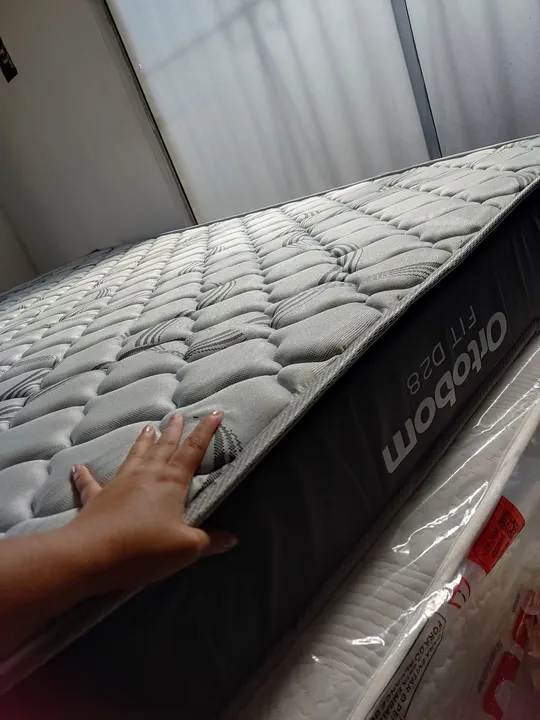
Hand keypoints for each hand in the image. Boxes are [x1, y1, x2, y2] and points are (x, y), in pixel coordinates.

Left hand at [68, 411, 235, 593]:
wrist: (91, 555)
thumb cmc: (144, 549)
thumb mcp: (186, 549)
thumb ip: (210, 541)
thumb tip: (232, 538)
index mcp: (171, 482)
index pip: (193, 450)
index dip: (206, 431)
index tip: (216, 413)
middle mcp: (146, 475)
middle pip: (164, 447)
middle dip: (174, 431)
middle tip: (179, 415)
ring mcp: (119, 483)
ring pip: (135, 456)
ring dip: (142, 442)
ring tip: (147, 428)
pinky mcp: (96, 498)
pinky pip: (91, 483)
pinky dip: (85, 475)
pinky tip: (78, 468)